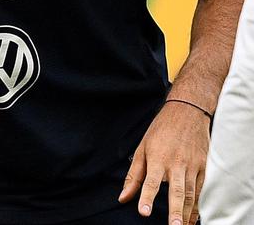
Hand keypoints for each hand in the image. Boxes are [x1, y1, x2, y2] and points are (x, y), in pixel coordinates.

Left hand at [118, 100, 210, 224]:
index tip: (143, 212)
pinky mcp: (204, 167)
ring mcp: (192, 166)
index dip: (146, 197)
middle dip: (175, 210)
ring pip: (190, 193)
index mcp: (157, 158)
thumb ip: (133, 176)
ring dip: (188, 213)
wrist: (186, 113)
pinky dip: (198, 205)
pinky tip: (193, 217)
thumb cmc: (160, 131)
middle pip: (176, 191)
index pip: (150, 182)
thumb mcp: (141, 149)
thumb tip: (123, 197)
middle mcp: (176, 164)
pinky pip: (201, 190)